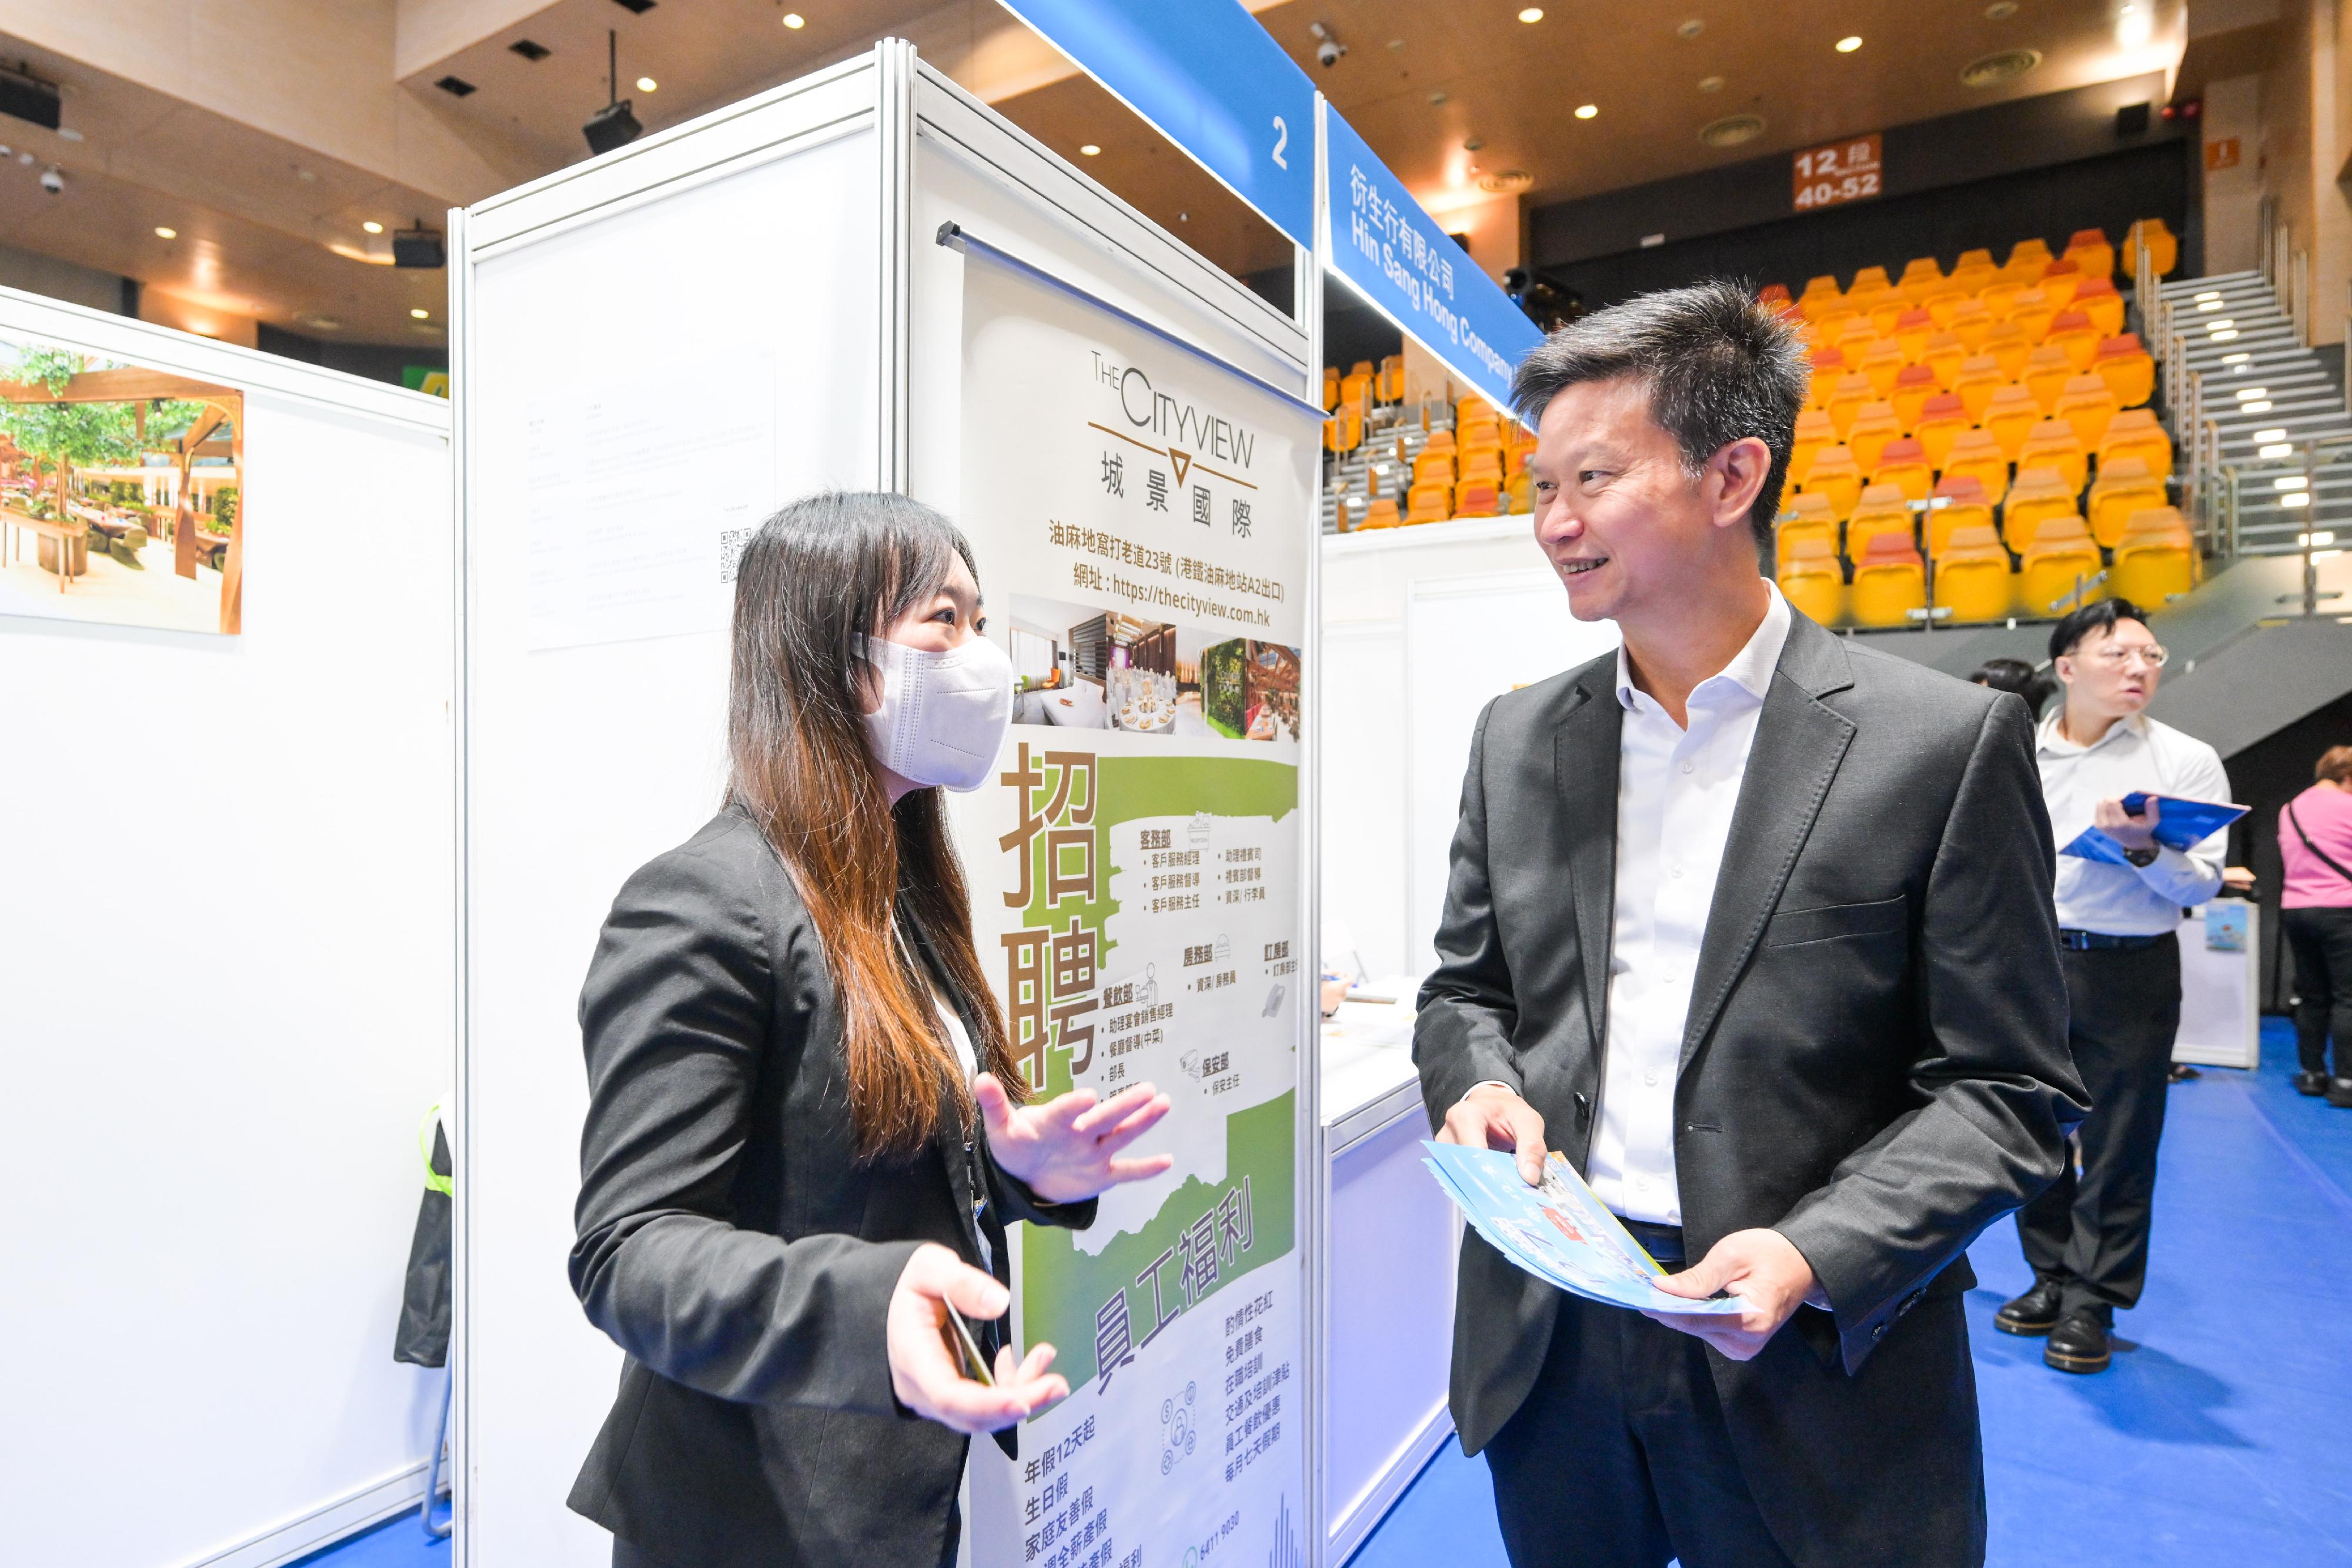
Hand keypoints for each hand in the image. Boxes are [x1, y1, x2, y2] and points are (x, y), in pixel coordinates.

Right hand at [887, 1243, 1067, 1433]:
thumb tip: (1000, 1303)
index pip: (948, 1395)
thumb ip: (961, 1282)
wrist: (892, 1306)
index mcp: (913, 1357)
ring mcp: (936, 1397)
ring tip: (1045, 1356)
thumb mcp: (930, 1268)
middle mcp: (922, 1389)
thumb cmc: (912, 1287)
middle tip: (1057, 1386)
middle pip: (971, 1414)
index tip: (1024, 1400)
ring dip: (1021, 1392)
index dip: (987, 1403)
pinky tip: (1022, 1361)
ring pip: (983, 1414)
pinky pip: (985, 1403)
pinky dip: (1010, 1387)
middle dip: (1018, 1403)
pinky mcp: (953, 1396)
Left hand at [976, 1074, 1172, 1204]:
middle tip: (1148, 1089)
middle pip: (1105, 1118)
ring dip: (1142, 1122)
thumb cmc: (1016, 1143)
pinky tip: (1167, 1161)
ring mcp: (1094, 1152)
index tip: (1088, 1096)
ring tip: (1163, 1103)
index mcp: (1055, 1120)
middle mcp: (1080, 1132)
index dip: (1074, 1105)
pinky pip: (1126, 1172)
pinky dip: (1145, 1169)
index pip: (1065, 1111)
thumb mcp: (1001, 1127)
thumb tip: (979, 1078)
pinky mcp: (1101, 1175)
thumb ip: (994, 1105)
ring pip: (1121, 1136)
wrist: (1026, 1172)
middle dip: (1126, 1105)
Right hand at [1437, 1083, 1546, 1185]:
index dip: (1493, 1174)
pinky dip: (1477, 1186)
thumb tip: (1529, 1177)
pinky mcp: (1444, 1161)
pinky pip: (1460, 1179)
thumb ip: (1533, 1146)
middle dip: (1488, 1184)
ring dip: (1482, 1188)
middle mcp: (1447, 1133)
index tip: (1513, 1190)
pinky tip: (1493, 1188)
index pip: (1475, 1154)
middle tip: (1512, 1194)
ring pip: (1461, 1178)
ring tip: (1503, 1191)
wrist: (1491, 1106)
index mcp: (1465, 1116)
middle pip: (1465, 1169)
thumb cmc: (1508, 1111)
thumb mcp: (1528, 1121)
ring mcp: (1443, 1150)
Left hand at [1643, 1228, 1819, 1360]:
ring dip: (1679, 1311)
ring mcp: (1745, 1347)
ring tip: (1663, 1290)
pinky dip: (1693, 1315)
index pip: (1692, 1319)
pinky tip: (1686, 1299)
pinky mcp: (1741, 1345)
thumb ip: (1699, 1277)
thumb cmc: (1771, 1255)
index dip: (1663, 1307)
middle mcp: (1747, 1342)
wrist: (1800, 1265)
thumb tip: (1663, 1288)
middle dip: (1668, 1307)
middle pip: (1692, 1326)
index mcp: (1749, 1319)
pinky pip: (1707, 1330)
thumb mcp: (1732, 1255)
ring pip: (1697, 1330)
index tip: (1639, 1295)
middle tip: (1643, 1287)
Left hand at [2093, 794, 2159, 851]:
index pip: (2112, 802)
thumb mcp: (2152, 821)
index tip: (2127, 800)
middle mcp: (2107, 825)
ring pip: (2100, 804)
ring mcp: (2101, 826)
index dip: (2120, 797)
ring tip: (2118, 807)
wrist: (2134, 843)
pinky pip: (2098, 809)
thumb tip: (2153, 797)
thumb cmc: (2143, 830)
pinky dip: (2105, 807)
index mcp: (2120, 824)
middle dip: (2114, 799)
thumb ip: (2153, 809)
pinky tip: (2113, 811)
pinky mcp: (2097, 825)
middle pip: (2105, 802)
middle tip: (2123, 803)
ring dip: (2109, 802)